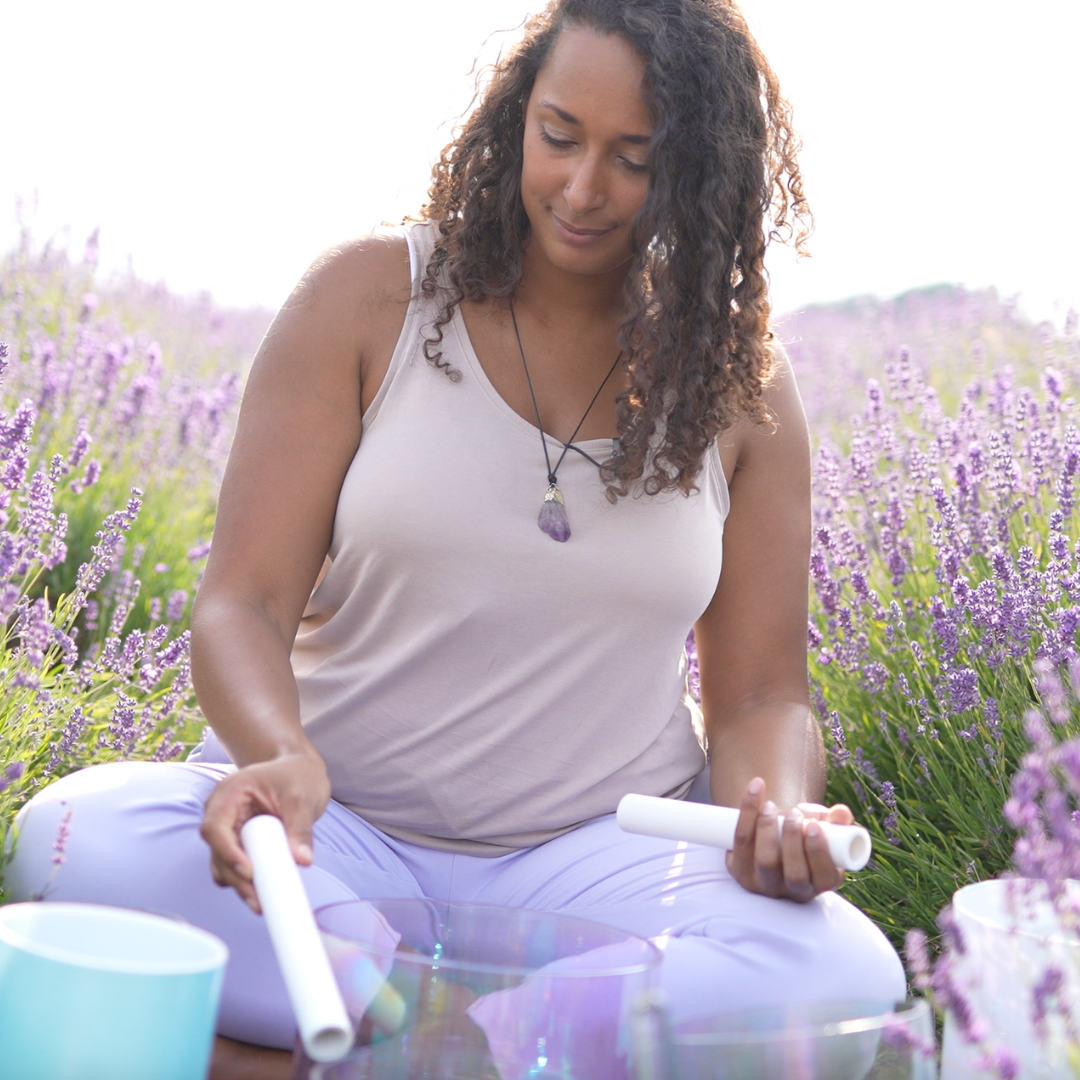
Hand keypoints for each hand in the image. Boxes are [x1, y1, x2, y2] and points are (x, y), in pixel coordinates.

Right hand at [200, 750, 331, 912]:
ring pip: (224, 864)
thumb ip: (300, 827)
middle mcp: (223, 813)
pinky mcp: (241, 843)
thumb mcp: (301, 796)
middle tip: (258, 901)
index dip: (227, 852)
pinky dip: (248, 881)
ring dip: (240, 885)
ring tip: (261, 904)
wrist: (298, 770)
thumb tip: (302, 860)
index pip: (215, 827)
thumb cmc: (297, 775)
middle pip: (218, 852)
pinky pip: (238, 866)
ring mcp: (230, 830)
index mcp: (229, 794)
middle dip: (236, 878)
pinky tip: (262, 895)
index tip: (248, 871)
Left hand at [724, 777, 851, 901]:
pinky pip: (740, 843)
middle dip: (794, 840)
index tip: (813, 825)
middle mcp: (793, 891)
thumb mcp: (824, 828)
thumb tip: (841, 812)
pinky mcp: (740, 871)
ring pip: (765, 862)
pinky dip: (746, 812)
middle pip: (794, 874)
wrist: (774, 832)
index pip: (823, 878)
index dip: (818, 852)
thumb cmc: (805, 831)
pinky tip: (755, 790)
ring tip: (770, 806)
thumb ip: (837, 821)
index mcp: (821, 883)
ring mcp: (765, 885)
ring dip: (767, 829)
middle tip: (793, 813)